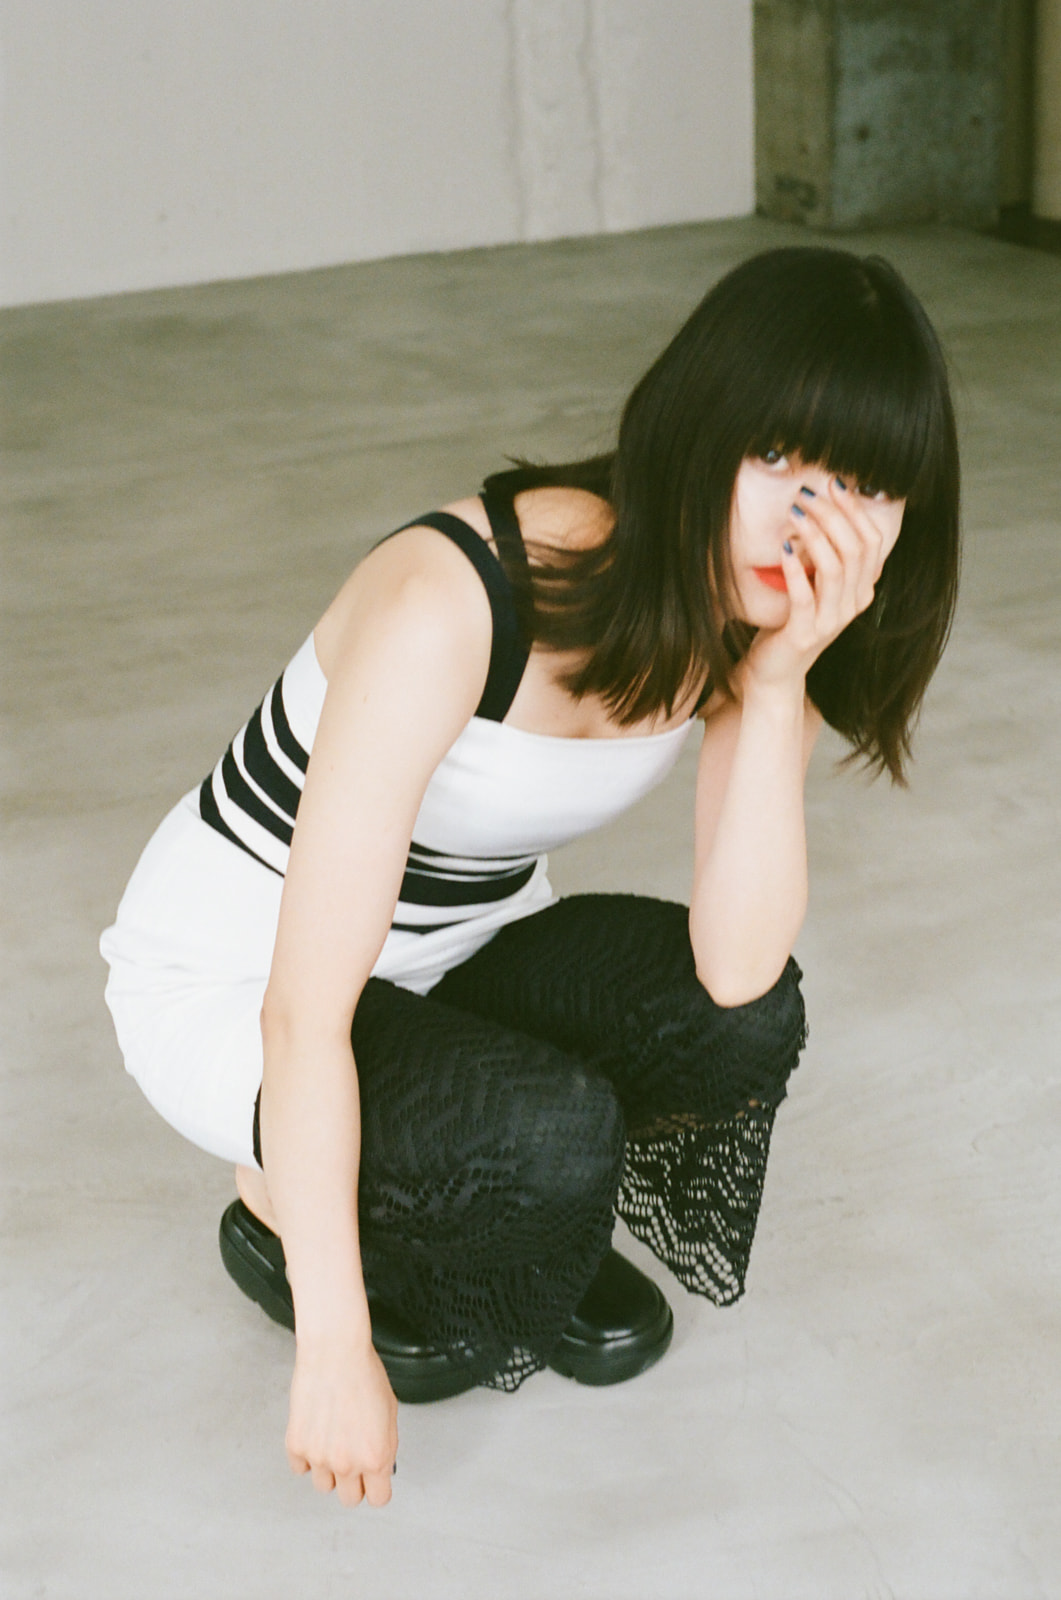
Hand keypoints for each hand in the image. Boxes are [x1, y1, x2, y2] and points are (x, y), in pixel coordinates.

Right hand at [286, 1337, 398, 1506]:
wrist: (335, 1352)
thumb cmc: (364, 1374)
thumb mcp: (390, 1413)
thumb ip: (385, 1446)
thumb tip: (380, 1466)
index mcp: (376, 1457)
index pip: (378, 1499)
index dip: (377, 1487)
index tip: (374, 1480)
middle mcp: (347, 1463)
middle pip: (349, 1499)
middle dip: (353, 1483)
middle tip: (352, 1460)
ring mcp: (319, 1457)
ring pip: (323, 1486)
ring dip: (328, 1470)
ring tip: (333, 1441)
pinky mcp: (296, 1446)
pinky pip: (300, 1467)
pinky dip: (307, 1455)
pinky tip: (315, 1433)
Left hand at [744, 477, 902, 692]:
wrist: (775, 671)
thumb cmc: (792, 621)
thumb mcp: (816, 586)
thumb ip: (826, 555)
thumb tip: (823, 506)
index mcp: (862, 590)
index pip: (872, 541)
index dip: (854, 510)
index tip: (832, 483)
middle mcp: (853, 605)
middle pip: (855, 550)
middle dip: (832, 515)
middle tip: (807, 493)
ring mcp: (831, 622)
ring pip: (835, 569)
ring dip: (815, 534)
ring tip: (795, 512)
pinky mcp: (804, 634)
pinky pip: (804, 596)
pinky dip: (795, 569)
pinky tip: (784, 548)